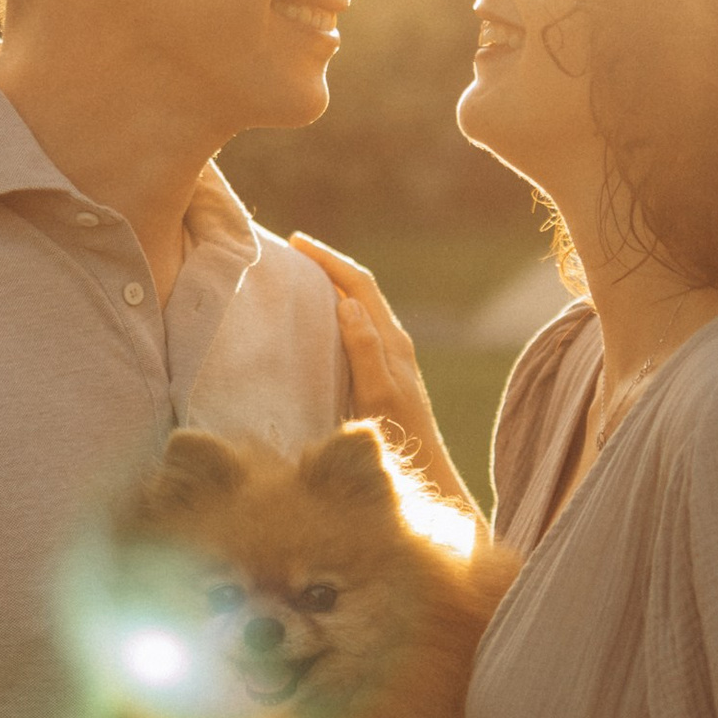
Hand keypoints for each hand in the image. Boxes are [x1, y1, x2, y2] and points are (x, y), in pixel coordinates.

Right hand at [289, 233, 479, 522]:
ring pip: (359, 307)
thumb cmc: (399, 438)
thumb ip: (365, 349)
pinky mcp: (382, 374)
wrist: (425, 474)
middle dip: (329, 264)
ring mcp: (389, 358)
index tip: (296, 242)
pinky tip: (318, 323)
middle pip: (360, 289)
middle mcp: (393, 343)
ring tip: (300, 277)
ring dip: (333, 286)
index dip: (329, 259)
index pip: (358, 284)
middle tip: (292, 251)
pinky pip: (357, 329)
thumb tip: (346, 300)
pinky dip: (335, 313)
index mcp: (392, 340)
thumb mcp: (378, 393)